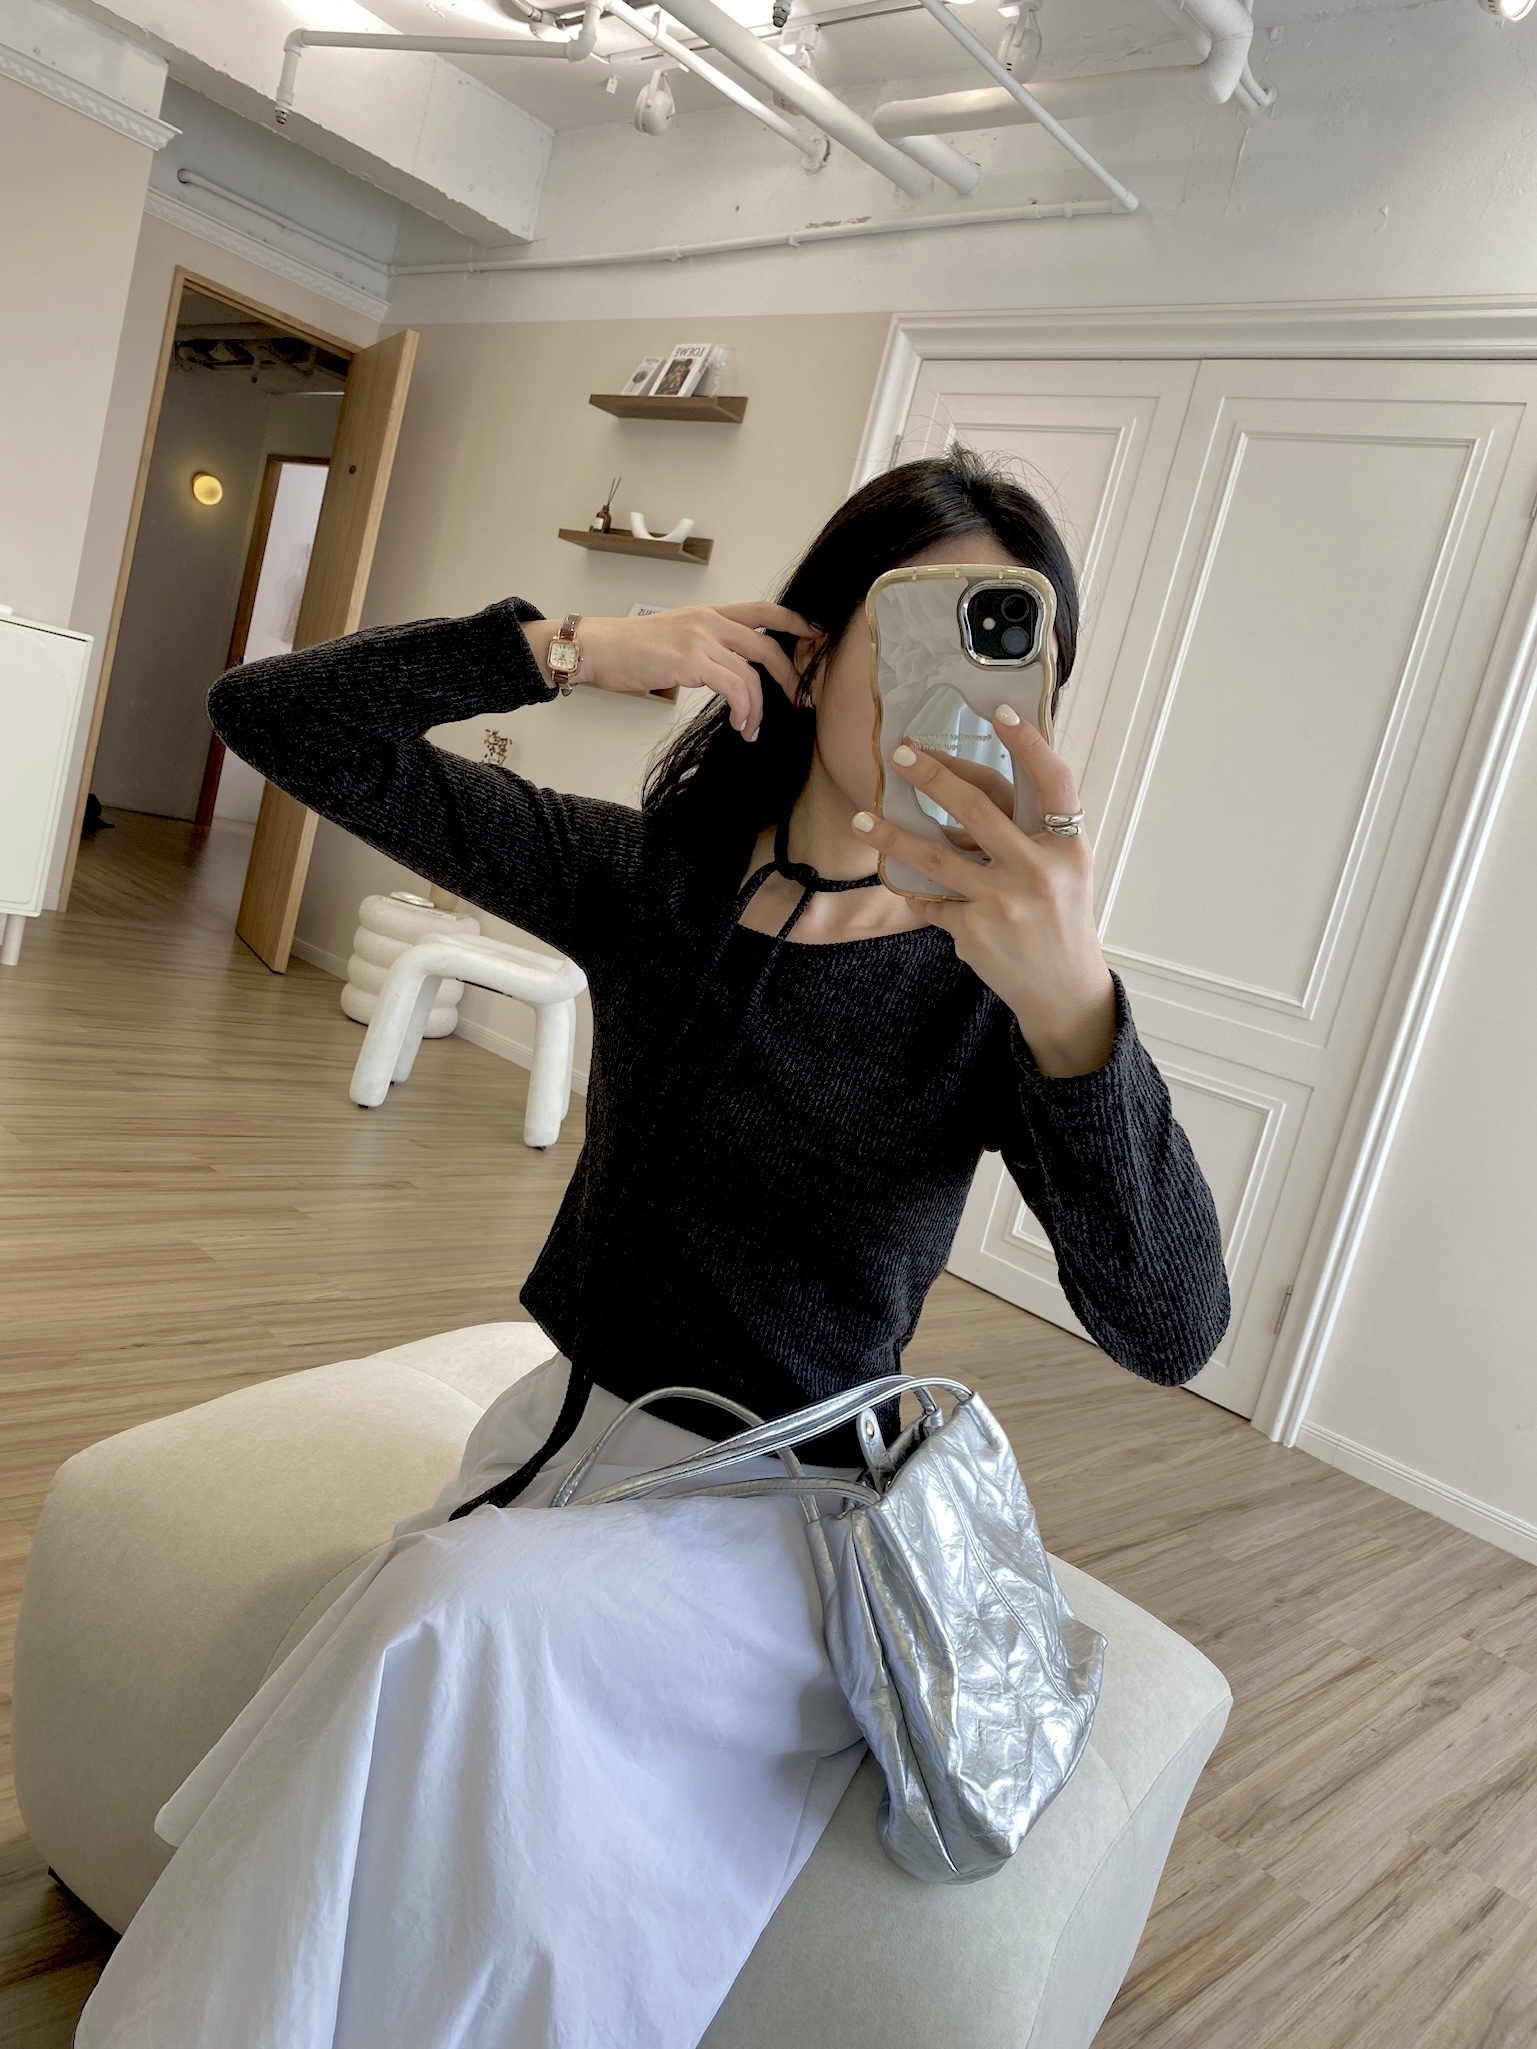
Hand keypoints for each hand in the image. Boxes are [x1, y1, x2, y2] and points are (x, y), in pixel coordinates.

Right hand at [529, 604, 813, 739]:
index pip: (765, 610)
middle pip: (769, 644)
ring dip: (759, 707)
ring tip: (752, 729)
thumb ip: (708, 648)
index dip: (796, 622)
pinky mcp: (692, 661)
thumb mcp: (677, 638)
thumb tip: (730, 673)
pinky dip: (744, 710)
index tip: (817, 638)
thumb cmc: (631, 650)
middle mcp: (711, 621)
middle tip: (800, 700)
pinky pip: (734, 687)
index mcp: (710, 614)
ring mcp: (702, 639)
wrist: (597, 647)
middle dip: (791, 675)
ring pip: (752, 673)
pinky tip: (740, 726)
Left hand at [853, 714, 1116, 1077]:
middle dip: (933, 776)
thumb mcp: (1065, 869)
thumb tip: (967, 790)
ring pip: (935, 857)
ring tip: (862, 821)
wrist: (1062, 989)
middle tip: (901, 755)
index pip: (1052, 781)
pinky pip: (932, 901)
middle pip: (978, 809)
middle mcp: (1037, 869)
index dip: (1029, 743)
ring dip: (892, 836)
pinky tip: (906, 887)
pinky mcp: (975, 930)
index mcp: (1066, 846)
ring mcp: (1004, 901)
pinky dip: (919, 894)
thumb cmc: (1060, 918)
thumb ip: (1031, 832)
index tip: (999, 711)